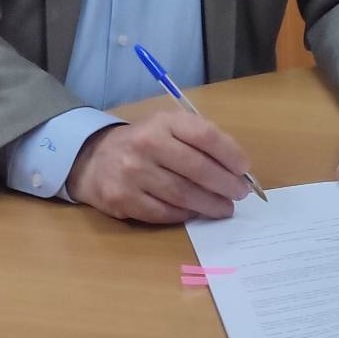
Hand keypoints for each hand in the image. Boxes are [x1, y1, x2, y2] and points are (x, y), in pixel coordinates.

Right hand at [64, 109, 251, 223]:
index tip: (244, 169)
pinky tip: (196, 214)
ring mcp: (133, 173)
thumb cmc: (144, 142)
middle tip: (240, 194)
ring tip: (225, 208)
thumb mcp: (167, 127)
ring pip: (182, 194)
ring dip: (209, 204)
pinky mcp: (123, 199)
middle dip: (225, 184)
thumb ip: (198, 140)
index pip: (204, 135)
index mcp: (163, 122)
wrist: (94, 159)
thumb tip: (236, 168)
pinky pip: (164, 212)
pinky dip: (185, 215)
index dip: (230, 153)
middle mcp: (147, 144)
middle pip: (197, 168)